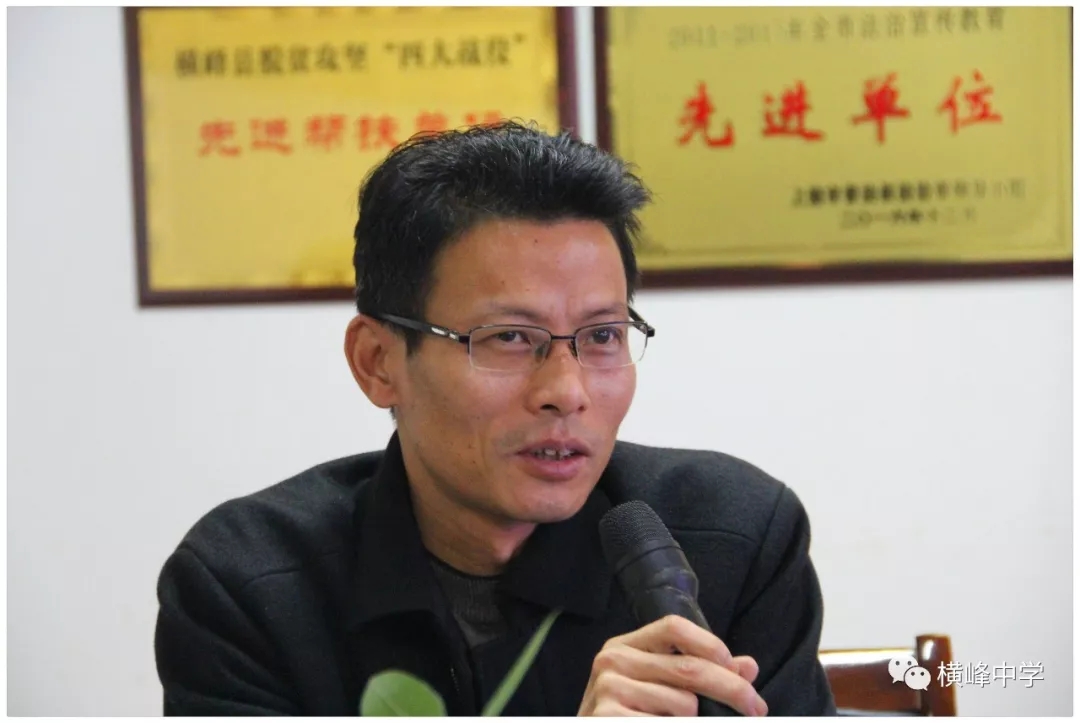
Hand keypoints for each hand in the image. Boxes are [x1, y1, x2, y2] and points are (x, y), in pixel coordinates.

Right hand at [578, 615, 767, 716]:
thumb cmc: (630, 717)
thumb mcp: (659, 689)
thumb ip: (700, 674)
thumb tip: (748, 667)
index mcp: (625, 646)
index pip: (673, 626)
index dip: (711, 644)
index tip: (738, 670)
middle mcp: (613, 660)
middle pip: (689, 667)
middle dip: (733, 690)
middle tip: (756, 709)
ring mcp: (608, 689)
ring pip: (685, 704)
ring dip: (698, 721)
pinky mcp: (608, 717)